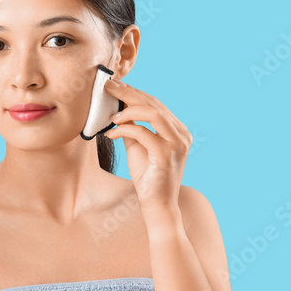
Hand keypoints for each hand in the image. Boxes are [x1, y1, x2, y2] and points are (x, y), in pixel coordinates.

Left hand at [102, 78, 191, 214]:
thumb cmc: (148, 176)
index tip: (116, 86)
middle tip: (109, 87)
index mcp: (178, 131)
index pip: (156, 105)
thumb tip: (118, 109)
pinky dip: (125, 129)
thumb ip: (132, 128)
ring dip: (128, 109)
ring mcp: (177, 144)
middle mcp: (181, 135)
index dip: (135, 93)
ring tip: (110, 114)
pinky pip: (143, 133)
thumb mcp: (138, 147)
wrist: (157, 205)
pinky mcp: (166, 155)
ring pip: (153, 113)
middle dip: (129, 93)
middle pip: (154, 105)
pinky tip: (111, 133)